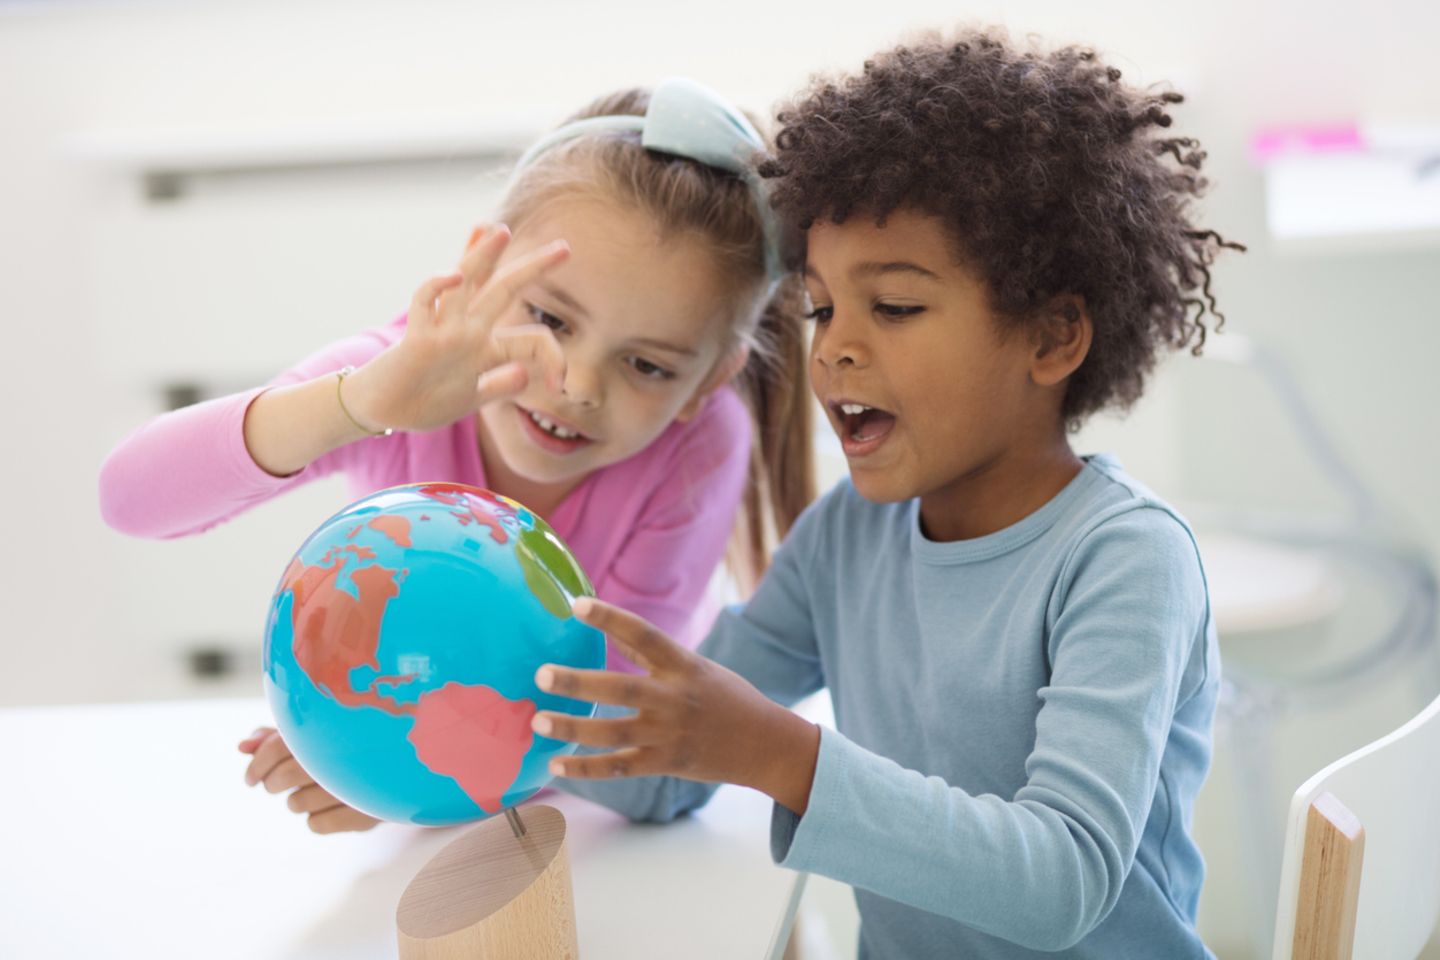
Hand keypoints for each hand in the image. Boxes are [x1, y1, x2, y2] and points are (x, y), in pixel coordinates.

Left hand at [238, 727, 380, 834]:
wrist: (413, 762)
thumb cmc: (357, 743)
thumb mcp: (320, 733)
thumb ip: (279, 736)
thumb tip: (241, 747)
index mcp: (333, 727)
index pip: (277, 747)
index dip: (257, 764)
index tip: (251, 778)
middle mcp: (346, 755)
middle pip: (282, 777)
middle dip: (273, 782)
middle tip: (278, 783)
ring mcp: (358, 787)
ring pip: (296, 804)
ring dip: (298, 799)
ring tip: (319, 790)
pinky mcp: (366, 815)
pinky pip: (316, 825)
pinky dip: (317, 819)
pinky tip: (333, 807)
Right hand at [340, 225, 571, 432]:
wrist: (380, 411)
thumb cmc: (422, 404)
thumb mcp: (471, 398)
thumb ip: (498, 384)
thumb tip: (524, 373)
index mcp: (485, 346)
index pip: (528, 336)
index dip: (552, 360)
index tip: (560, 388)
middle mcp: (468, 331)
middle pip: (504, 290)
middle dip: (534, 268)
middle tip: (565, 247)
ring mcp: (444, 331)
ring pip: (468, 285)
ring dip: (483, 256)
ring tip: (501, 230)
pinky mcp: (418, 338)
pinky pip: (425, 304)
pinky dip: (437, 287)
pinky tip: (454, 274)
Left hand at [532, 599, 820, 814]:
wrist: (766, 745)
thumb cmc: (730, 698)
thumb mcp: (698, 668)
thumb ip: (655, 657)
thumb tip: (612, 633)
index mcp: (684, 666)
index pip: (643, 634)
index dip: (610, 618)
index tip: (576, 604)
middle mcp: (675, 699)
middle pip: (621, 689)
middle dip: (579, 682)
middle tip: (542, 674)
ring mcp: (669, 735)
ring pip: (613, 733)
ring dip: (573, 727)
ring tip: (538, 721)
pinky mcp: (665, 764)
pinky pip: (618, 769)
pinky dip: (585, 768)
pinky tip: (555, 764)